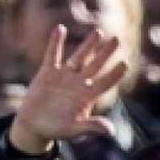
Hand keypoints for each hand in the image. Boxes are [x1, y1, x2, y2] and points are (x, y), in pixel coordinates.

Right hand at [7, 25, 127, 155]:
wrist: (34, 125)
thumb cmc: (56, 129)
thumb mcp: (73, 130)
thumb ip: (91, 127)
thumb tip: (111, 131)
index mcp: (87, 96)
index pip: (105, 83)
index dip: (115, 74)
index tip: (125, 63)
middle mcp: (78, 83)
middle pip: (95, 65)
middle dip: (106, 53)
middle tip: (117, 40)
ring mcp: (64, 76)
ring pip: (78, 57)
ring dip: (88, 45)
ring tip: (99, 32)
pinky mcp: (48, 72)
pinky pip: (52, 55)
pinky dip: (55, 43)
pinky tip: (60, 29)